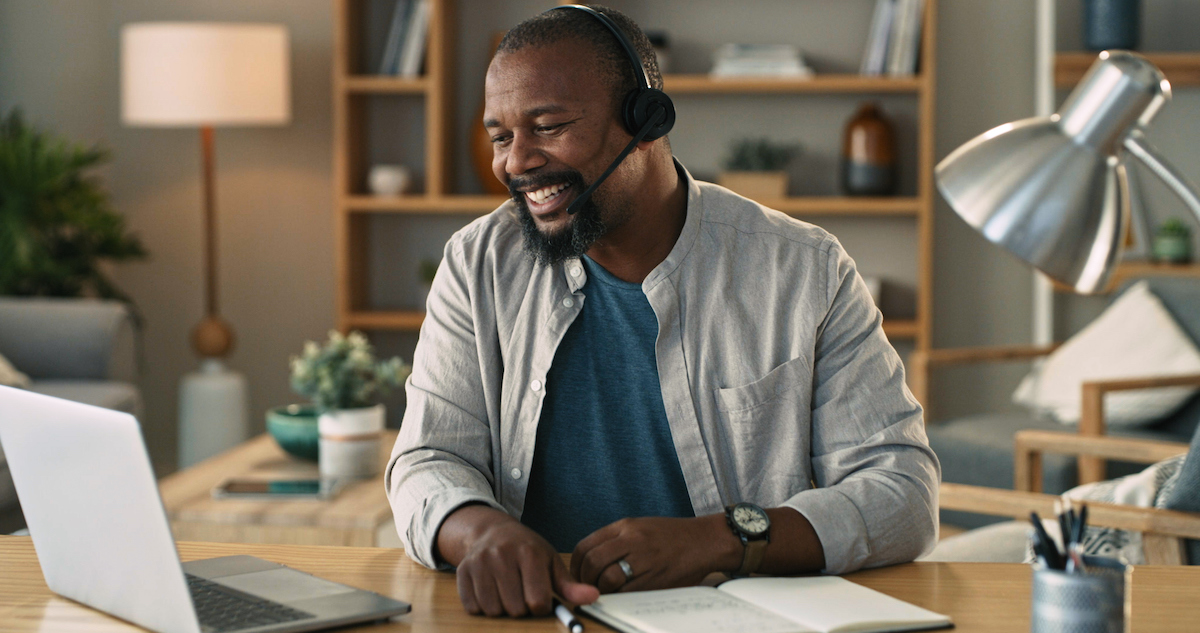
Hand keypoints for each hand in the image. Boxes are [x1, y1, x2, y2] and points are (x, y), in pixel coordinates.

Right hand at [442, 506, 598, 616]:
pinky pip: (473, 607)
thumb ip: (570, 584)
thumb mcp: (550, 561)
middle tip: (521, 591)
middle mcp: (502, 556)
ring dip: (501, 608)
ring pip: (493, 610)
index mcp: (529, 553)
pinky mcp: (462, 572)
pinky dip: (482, 606)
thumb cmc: (526, 549)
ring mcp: (479, 563)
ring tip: (506, 591)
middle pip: (515, 609)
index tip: (539, 596)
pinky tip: (490, 590)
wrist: (491, 531)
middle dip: (521, 607)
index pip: (537, 601)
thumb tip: (593, 596)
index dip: (541, 605)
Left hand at [571, 515, 739, 593]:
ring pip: (607, 579)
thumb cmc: (672, 536)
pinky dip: (618, 597)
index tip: (577, 574)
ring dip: (601, 590)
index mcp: (625, 526)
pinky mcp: (656, 578)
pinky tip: (620, 596)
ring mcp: (644, 559)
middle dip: (585, 579)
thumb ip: (615, 539)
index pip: (586, 545)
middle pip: (593, 562)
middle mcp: (632, 540)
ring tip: (604, 593)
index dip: (576, 565)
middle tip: (587, 588)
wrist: (704, 541)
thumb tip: (590, 560)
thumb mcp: (640, 526)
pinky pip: (627, 592)